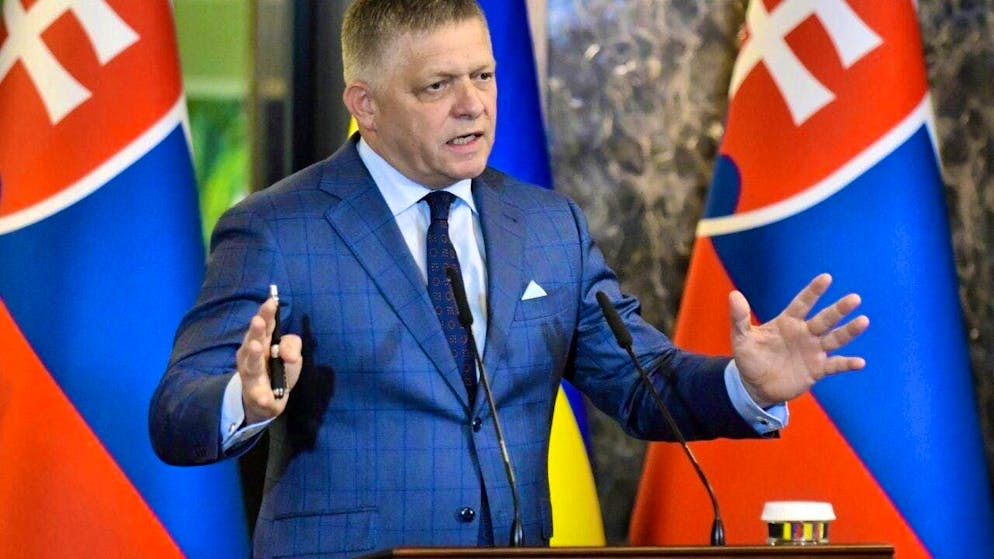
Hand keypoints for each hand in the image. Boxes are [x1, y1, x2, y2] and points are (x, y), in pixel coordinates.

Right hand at [236, 298, 301, 423]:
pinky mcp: (255, 395)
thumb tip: (289, 355)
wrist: (267, 400)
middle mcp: (251, 356)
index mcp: (262, 341)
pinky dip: (262, 397)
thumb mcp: (290, 353)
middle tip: (259, 321)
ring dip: (254, 356)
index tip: (272, 301)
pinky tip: (266, 397)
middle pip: (253, 341)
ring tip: (257, 347)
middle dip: (256, 331)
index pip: (265, 325)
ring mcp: (251, 376)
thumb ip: (292, 346)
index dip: (267, 313)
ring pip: (251, 365)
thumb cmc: (277, 369)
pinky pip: (258, 396)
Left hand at [730, 273, 868, 407]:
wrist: (755, 385)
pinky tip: (860, 362)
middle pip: (824, 319)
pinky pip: (835, 365)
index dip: (813, 291)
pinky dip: (847, 363)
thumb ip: (739, 318)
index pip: (802, 303)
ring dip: (849, 331)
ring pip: (835, 338)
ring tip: (863, 321)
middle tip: (854, 298)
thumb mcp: (742, 338)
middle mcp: (804, 333)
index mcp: (787, 322)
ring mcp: (813, 350)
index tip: (826, 278)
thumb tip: (734, 295)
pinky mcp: (817, 369)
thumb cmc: (750, 358)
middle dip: (839, 309)